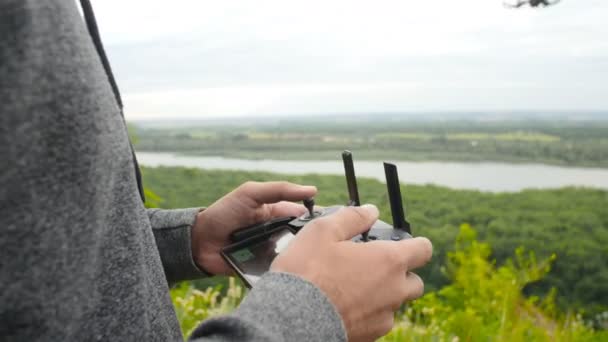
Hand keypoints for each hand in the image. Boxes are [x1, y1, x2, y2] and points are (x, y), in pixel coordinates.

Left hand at [192, 181, 316, 274]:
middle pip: (301, 238)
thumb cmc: (224, 212)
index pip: (304, 217)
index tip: (329, 223)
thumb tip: (313, 190)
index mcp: (277, 214)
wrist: (199, 241)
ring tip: (302, 257)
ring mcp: (270, 252)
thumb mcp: (251, 193)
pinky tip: (287, 269)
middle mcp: (277, 234)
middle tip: (317, 242)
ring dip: (296, 255)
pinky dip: (282, 270)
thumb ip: (280, 189)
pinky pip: (278, 271)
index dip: (316, 219)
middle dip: (308, 240)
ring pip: (292, 256)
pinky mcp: (262, 269)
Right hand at [270, 205, 432, 341]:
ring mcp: (383, 317)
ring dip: (383, 294)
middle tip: (372, 267)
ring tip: (353, 287)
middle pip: (415, 281)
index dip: (414, 244)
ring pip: (395, 303)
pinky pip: (378, 321)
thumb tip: (370, 211)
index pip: (424, 249)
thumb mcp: (323, 231)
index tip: (399, 244)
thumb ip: (352, 218)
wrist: (291, 318)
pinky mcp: (370, 336)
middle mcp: (394, 291)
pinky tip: (345, 305)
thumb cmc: (306, 272)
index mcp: (389, 261)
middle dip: (400, 273)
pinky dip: (368, 313)